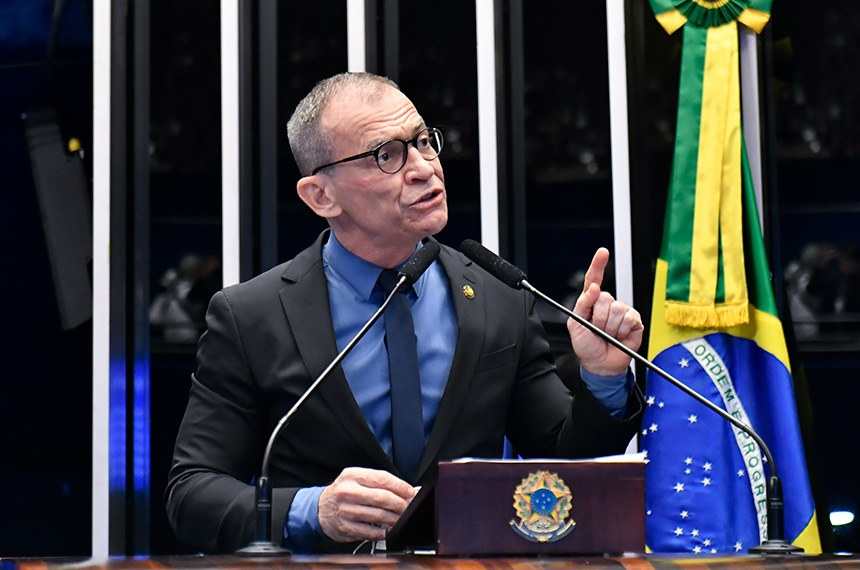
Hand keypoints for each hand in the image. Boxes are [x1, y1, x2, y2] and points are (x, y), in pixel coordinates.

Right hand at [318, 467, 416, 542]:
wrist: (319, 509)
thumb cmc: (343, 492)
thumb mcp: (356, 479)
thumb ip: (378, 482)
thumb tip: (404, 490)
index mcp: (352, 475)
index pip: (382, 478)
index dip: (400, 486)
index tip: (411, 492)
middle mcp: (347, 492)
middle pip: (382, 498)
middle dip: (400, 503)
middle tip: (408, 506)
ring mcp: (346, 511)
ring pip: (379, 516)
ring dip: (395, 518)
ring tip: (401, 518)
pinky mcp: (346, 527)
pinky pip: (371, 531)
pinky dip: (384, 531)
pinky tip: (388, 528)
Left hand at [567, 248, 643, 375]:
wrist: (601, 365)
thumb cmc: (586, 345)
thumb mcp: (575, 325)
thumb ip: (581, 305)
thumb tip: (593, 288)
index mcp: (591, 302)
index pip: (594, 279)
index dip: (598, 264)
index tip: (602, 252)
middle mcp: (607, 304)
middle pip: (605, 297)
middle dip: (599, 317)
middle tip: (597, 330)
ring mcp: (622, 311)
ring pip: (617, 309)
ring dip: (610, 326)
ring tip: (608, 335)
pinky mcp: (634, 321)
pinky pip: (629, 318)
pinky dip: (622, 330)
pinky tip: (619, 336)